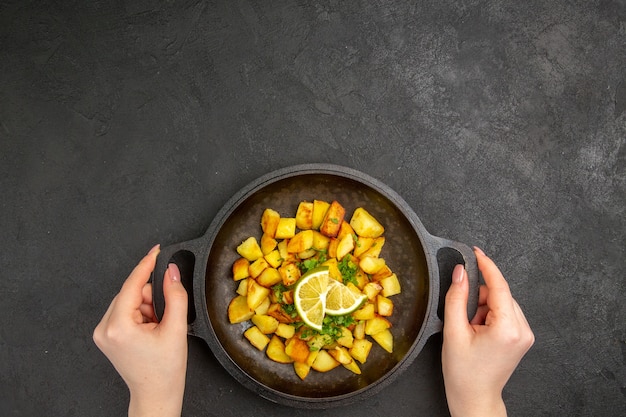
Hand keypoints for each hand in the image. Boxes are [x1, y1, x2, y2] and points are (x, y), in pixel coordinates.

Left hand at [93, 245, 188, 416]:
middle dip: (152, 298)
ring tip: (157, 328)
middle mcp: (104, 327)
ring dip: (147, 307)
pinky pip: (125, 311)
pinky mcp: (105, 335)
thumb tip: (171, 272)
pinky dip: (141, 314)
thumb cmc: (165, 370)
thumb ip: (175, 295)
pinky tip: (149, 330)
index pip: (132, 284)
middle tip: (164, 318)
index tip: (156, 250)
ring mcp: (102, 332)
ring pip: (130, 300)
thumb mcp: (176, 329)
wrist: (156, 394)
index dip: (146, 265)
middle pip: (132, 292)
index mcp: (118, 326)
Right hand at [442, 247, 533, 416]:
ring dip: (484, 308)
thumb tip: (460, 272)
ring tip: (472, 330)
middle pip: (499, 293)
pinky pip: (506, 313)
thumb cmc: (463, 372)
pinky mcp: (523, 337)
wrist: (475, 397)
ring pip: (501, 302)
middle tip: (465, 319)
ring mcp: (525, 334)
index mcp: (507, 328)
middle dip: (478, 299)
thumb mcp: (453, 331)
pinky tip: (480, 332)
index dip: (486, 266)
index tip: (476, 252)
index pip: (499, 286)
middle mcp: (522, 329)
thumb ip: (456, 297)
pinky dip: (490, 315)